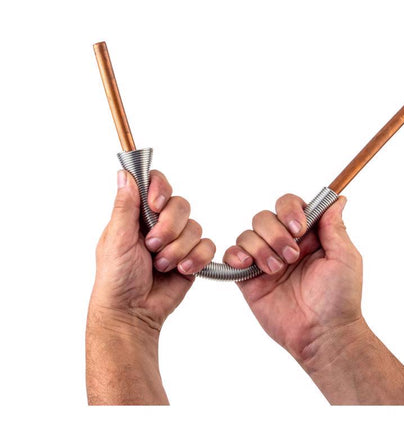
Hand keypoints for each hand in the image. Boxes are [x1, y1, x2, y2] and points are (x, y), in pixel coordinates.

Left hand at [86, 169, 214, 403]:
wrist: (132, 311)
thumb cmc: (116, 277)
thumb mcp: (116, 238)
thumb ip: (125, 206)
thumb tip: (125, 173)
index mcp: (138, 215)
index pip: (156, 185)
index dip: (160, 189)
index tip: (155, 205)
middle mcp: (159, 224)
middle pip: (180, 205)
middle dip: (169, 227)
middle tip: (152, 245)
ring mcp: (177, 241)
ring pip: (194, 227)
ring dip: (178, 248)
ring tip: (161, 265)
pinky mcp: (192, 258)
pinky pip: (207, 246)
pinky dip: (196, 258)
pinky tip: (181, 270)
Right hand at [223, 193, 363, 370]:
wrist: (322, 334)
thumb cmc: (339, 298)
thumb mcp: (345, 257)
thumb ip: (334, 226)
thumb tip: (338, 199)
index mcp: (307, 236)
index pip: (290, 206)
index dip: (289, 210)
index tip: (299, 227)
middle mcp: (283, 244)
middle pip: (264, 217)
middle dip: (276, 233)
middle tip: (292, 257)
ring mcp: (265, 260)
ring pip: (248, 234)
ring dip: (261, 248)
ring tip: (276, 271)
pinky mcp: (249, 278)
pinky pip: (232, 255)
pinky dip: (235, 255)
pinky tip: (249, 265)